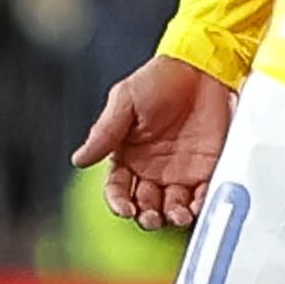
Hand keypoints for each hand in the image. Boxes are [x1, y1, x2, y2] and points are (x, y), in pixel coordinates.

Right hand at [72, 53, 235, 227]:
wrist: (202, 66)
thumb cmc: (160, 78)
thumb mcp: (125, 100)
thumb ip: (105, 132)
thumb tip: (79, 160)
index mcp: (128, 154)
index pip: (118, 188)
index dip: (118, 201)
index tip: (125, 208)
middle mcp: (152, 169)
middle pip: (144, 204)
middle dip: (146, 216)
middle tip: (151, 216)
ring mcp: (180, 172)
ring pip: (171, 207)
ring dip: (172, 217)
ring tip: (176, 214)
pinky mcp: (206, 169)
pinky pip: (201, 196)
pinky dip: (199, 207)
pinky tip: (196, 207)